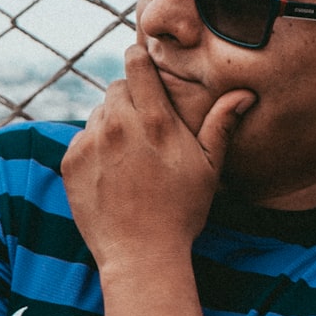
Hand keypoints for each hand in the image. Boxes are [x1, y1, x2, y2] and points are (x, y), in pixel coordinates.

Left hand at [61, 45, 254, 273]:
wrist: (141, 255)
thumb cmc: (182, 212)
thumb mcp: (209, 168)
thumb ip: (221, 123)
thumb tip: (244, 92)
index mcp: (155, 120)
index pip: (136, 64)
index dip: (139, 59)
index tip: (142, 64)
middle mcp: (119, 125)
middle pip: (115, 87)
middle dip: (129, 98)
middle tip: (144, 125)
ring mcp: (91, 143)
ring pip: (98, 112)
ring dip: (111, 123)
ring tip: (130, 155)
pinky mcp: (70, 162)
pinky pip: (81, 138)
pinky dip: (94, 147)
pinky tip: (112, 172)